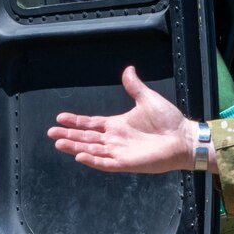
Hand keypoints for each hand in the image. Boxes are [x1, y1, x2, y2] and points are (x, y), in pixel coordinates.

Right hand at [48, 66, 194, 173]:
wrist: (183, 137)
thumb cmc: (168, 120)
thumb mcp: (147, 98)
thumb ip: (134, 86)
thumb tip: (128, 69)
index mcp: (117, 125)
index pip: (91, 124)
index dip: (75, 122)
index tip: (60, 118)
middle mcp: (115, 139)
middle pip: (86, 138)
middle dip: (68, 136)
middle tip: (50, 133)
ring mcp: (119, 152)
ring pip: (92, 150)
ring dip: (75, 147)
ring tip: (59, 143)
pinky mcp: (127, 163)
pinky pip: (106, 162)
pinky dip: (93, 160)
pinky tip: (80, 156)